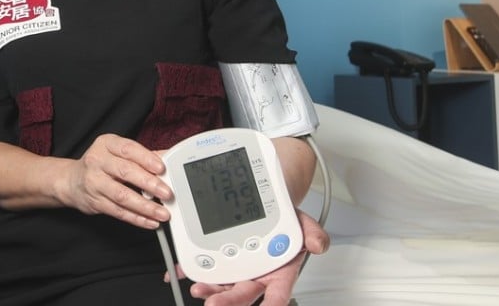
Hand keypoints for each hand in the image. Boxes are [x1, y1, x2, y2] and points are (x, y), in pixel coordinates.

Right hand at [60, 133, 172, 229]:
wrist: (72, 180)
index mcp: (106, 144)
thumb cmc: (101, 164)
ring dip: (145, 206)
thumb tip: (169, 158)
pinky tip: (150, 221)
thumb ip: (143, 155)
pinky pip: (118, 212)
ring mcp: (94, 182)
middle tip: (167, 193)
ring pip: (122, 196)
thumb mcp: (117, 152)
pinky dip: (136, 218)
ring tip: (162, 212)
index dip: (146, 158)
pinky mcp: (94, 202)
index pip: (128, 149)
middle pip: (126, 172)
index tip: (162, 168)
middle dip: (149, 183)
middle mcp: (97, 161)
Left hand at [186, 211, 328, 305]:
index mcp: (279, 273)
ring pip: (223, 285)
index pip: (277, 295)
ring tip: (198, 289)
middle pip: (243, 294)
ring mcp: (237, 269)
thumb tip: (319, 245)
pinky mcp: (220, 258)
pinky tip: (180, 271)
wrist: (268, 203)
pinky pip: (204, 266)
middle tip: (215, 304)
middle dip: (228, 302)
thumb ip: (313, 234)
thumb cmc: (286, 220)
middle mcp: (257, 275)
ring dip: (209, 290)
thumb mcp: (304, 222)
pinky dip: (190, 270)